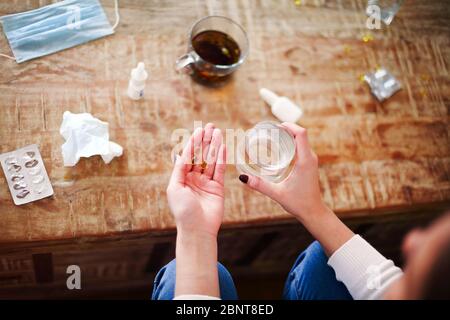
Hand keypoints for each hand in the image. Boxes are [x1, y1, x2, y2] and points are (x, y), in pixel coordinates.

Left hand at [167, 123, 225, 237]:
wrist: (197, 229)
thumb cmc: (183, 210)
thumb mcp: (175, 188)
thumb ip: (179, 170)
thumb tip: (181, 154)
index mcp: (182, 178)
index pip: (188, 156)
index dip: (193, 143)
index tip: (199, 131)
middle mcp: (194, 178)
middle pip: (200, 155)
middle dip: (205, 141)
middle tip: (210, 126)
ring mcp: (206, 182)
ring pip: (211, 160)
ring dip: (214, 146)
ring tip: (218, 132)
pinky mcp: (217, 188)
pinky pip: (220, 170)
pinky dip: (222, 158)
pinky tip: (223, 147)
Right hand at [239, 123, 353, 255]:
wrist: (314, 212)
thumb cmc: (299, 203)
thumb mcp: (277, 193)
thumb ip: (260, 185)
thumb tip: (242, 178)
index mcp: (305, 161)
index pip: (301, 134)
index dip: (289, 125)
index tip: (275, 125)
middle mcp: (310, 157)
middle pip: (299, 134)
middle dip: (285, 129)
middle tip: (267, 130)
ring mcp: (310, 160)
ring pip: (300, 140)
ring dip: (288, 135)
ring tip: (271, 136)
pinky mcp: (308, 164)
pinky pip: (301, 147)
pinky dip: (290, 142)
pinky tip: (278, 147)